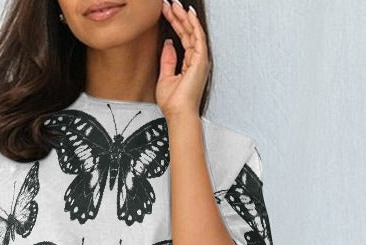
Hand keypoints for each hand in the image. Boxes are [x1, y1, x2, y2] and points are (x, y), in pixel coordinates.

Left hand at [157, 0, 209, 120]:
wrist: (178, 114)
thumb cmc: (174, 103)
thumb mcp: (165, 77)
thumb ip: (168, 59)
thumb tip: (168, 44)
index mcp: (188, 63)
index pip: (181, 37)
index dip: (174, 23)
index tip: (165, 12)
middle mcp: (196, 60)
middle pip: (187, 32)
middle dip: (178, 16)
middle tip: (169, 3)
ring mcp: (199, 60)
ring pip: (192, 32)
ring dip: (184, 17)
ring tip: (174, 5)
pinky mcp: (200, 61)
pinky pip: (198, 38)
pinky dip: (194, 25)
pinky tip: (188, 14)